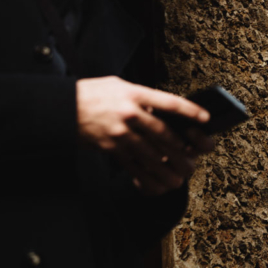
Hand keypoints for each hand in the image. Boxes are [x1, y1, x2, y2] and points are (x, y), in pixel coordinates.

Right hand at [76, 76, 209, 194]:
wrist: (61, 107)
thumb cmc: (93, 93)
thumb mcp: (120, 85)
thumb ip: (142, 96)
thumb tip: (163, 109)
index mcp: (134, 93)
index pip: (168, 102)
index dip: (189, 111)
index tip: (205, 118)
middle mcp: (129, 113)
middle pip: (162, 133)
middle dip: (181, 148)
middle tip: (194, 159)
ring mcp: (119, 132)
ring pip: (150, 153)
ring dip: (168, 167)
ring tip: (180, 177)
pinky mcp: (110, 148)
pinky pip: (132, 165)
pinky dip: (146, 176)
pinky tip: (156, 182)